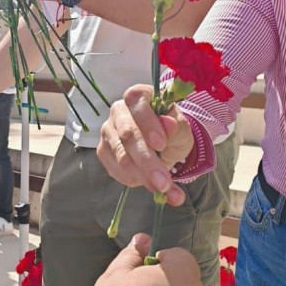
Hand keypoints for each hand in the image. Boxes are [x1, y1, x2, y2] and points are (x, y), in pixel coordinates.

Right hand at [96, 85, 191, 205]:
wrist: (164, 145)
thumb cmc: (172, 130)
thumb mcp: (182, 128)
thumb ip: (177, 126)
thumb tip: (168, 124)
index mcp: (138, 96)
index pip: (136, 103)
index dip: (148, 124)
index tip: (161, 144)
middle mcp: (118, 111)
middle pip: (127, 135)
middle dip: (147, 160)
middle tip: (164, 182)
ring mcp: (108, 131)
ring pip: (121, 156)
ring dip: (144, 176)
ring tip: (164, 188)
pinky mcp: (103, 151)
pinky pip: (116, 169)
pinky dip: (135, 181)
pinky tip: (151, 184)